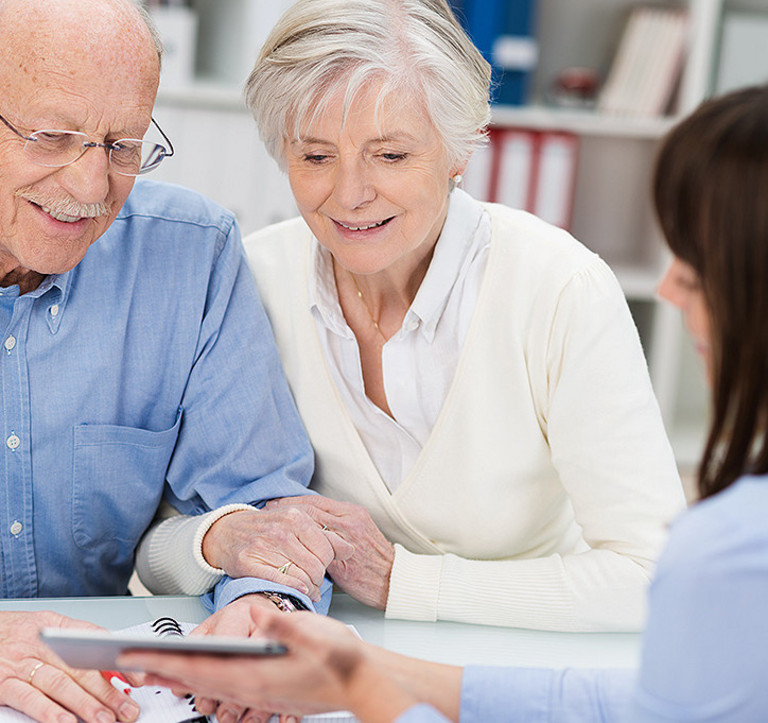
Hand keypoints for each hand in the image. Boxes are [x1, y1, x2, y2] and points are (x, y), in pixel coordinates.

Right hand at [0, 610, 140, 722]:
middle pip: (81, 669)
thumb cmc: (14, 633)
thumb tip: (110, 666)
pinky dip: (48, 711)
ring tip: (105, 719)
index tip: (138, 678)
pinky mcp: (3, 683)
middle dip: (108, 691)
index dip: (118, 661)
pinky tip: (65, 722)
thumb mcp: (46, 627)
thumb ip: (75, 643)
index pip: (96, 641)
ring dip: (85, 704)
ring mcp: (21, 664)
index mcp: (56, 627)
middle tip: (127, 709)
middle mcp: (41, 644)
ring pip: (60, 684)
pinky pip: (28, 698)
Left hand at [119, 606, 416, 721]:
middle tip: (126, 665)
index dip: (166, 662)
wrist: (364, 683)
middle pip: (196, 682)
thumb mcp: (318, 635)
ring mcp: (260, 694)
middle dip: (161, 672)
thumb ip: (287, 626)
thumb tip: (261, 617)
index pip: (200, 669)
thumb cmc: (344, 659)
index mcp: (257, 677)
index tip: (136, 658)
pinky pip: (224, 689)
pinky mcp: (267, 692)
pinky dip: (202, 682)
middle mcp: (253, 689)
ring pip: (207, 687)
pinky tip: (199, 678)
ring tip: (154, 670)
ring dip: (178, 678)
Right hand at [202, 506, 352, 601]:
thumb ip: (325, 535)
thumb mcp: (297, 523)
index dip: (328, 562)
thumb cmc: (267, 528)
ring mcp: (264, 545)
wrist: (228, 531)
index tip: (323, 566)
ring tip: (307, 587)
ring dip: (308, 588)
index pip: (327, 548)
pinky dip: (293, 588)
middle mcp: (281, 529)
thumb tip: (350, 548)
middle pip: (316, 565)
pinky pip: (281, 582)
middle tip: (315, 581)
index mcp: (296, 516)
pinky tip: (297, 588)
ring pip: (301, 577)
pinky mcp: (249, 562)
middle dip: (319, 578)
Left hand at [265, 497, 394, 609]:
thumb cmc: (374, 561)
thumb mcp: (357, 536)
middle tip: (268, 512)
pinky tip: (285, 551)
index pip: (316, 501)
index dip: (294, 502)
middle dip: (286, 511)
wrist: (393, 581)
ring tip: (272, 529)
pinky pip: (314, 550)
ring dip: (288, 528)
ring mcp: (345, 539)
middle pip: (310, 510)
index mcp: (353, 513)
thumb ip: (337, 528)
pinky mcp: (342, 560)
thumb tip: (310, 527)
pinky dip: (298, 548)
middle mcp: (349, 521)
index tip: (277, 504)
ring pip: (310, 527)